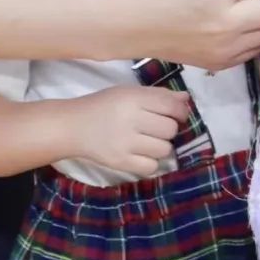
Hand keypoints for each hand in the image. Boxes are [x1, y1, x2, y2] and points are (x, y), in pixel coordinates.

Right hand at [66, 85, 191, 177]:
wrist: (73, 126)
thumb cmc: (104, 105)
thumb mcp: (129, 92)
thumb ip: (158, 95)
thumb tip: (186, 99)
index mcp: (133, 99)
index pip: (171, 106)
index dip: (180, 111)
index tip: (177, 114)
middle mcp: (130, 120)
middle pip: (170, 129)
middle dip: (169, 129)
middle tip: (157, 127)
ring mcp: (125, 143)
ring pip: (164, 149)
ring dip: (161, 146)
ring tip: (148, 141)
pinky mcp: (120, 163)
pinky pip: (151, 167)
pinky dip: (151, 162)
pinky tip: (142, 154)